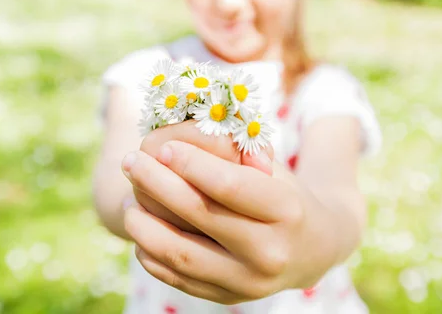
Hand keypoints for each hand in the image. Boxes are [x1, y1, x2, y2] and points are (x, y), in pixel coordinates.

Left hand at [121, 128, 331, 303]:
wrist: (314, 249)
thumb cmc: (286, 195)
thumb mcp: (274, 168)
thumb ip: (234, 154)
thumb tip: (177, 144)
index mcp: (286, 211)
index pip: (230, 186)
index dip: (191, 164)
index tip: (162, 147)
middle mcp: (270, 253)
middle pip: (199, 216)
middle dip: (157, 184)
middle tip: (130, 161)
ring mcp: (248, 283)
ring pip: (180, 254)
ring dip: (143, 225)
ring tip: (127, 200)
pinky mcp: (228, 298)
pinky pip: (176, 278)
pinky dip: (150, 252)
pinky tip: (140, 227)